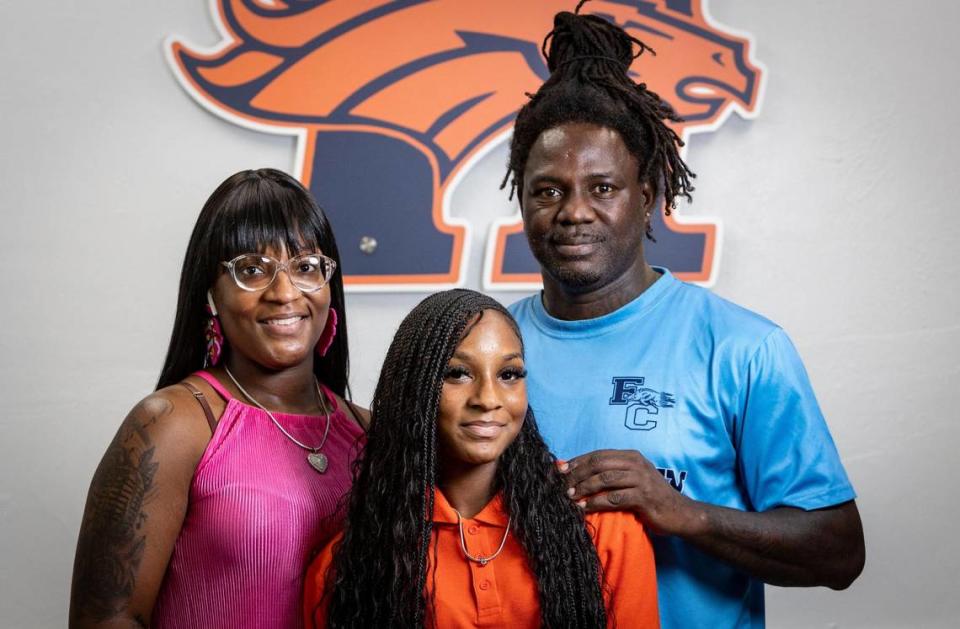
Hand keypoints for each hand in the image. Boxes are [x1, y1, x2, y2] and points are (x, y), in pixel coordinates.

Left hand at [562, 449, 701, 536]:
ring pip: (605, 479)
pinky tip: (584, 507)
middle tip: (561, 485)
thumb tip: (579, 475)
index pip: (598, 455)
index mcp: (631, 456)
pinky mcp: (644, 497)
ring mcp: (641, 479)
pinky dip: (596, 502)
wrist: (680, 513)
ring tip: (569, 496)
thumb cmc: (652, 497)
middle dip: (577, 474)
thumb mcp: (633, 480)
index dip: (578, 461)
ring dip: (584, 488)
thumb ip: (612, 474)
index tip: (560, 470)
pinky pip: (614, 498)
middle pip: (599, 464)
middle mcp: (636, 464)